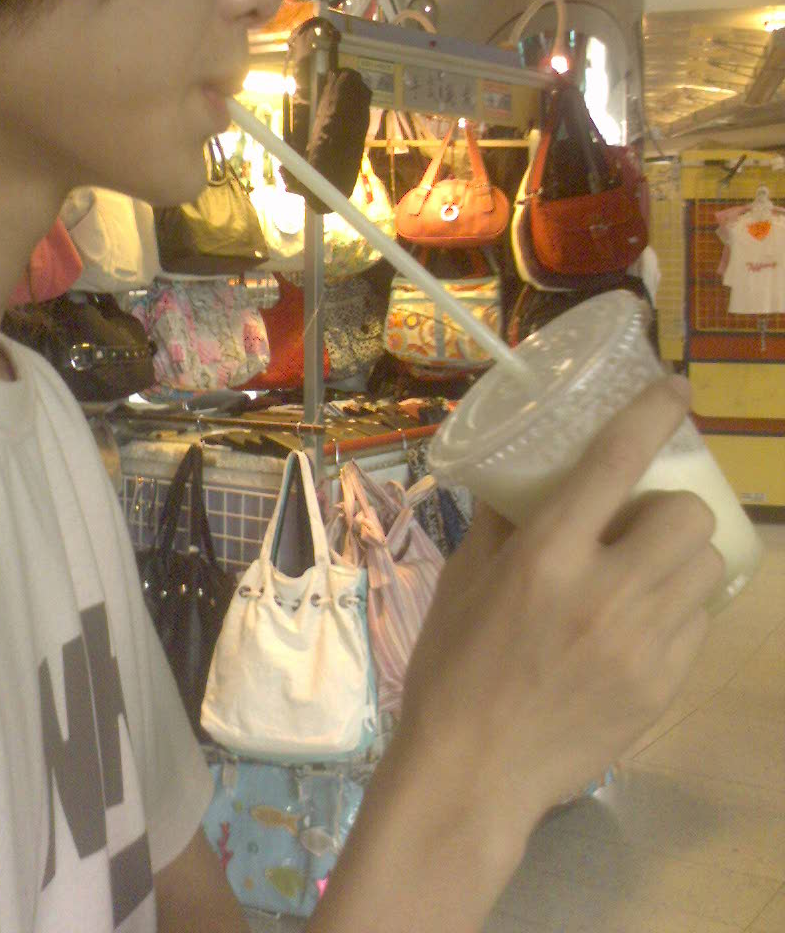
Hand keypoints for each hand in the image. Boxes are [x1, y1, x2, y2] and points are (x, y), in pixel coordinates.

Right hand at [398, 377, 724, 831]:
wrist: (473, 773)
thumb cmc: (453, 666)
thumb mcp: (463, 578)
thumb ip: (503, 521)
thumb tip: (527, 475)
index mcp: (545, 556)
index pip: (616, 461)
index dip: (654, 413)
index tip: (676, 388)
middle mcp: (604, 592)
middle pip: (687, 516)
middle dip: (670, 505)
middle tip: (637, 520)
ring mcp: (643, 644)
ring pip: (708, 568)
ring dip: (681, 555)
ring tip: (645, 569)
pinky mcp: (663, 687)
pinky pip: (700, 623)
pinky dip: (678, 608)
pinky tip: (641, 622)